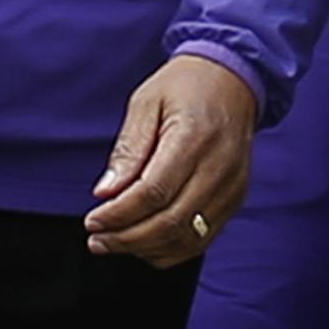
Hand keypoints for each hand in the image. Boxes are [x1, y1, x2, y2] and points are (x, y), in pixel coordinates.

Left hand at [83, 54, 257, 267]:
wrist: (232, 79)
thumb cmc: (184, 86)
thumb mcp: (145, 102)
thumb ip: (128, 149)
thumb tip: (105, 193)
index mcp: (194, 137)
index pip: (154, 192)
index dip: (120, 214)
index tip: (92, 220)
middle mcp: (219, 168)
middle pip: (171, 222)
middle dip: (127, 238)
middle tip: (97, 240)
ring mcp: (232, 188)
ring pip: (188, 238)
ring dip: (146, 248)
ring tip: (113, 243)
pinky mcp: (235, 200)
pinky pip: (203, 239)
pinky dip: (171, 249)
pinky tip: (143, 243)